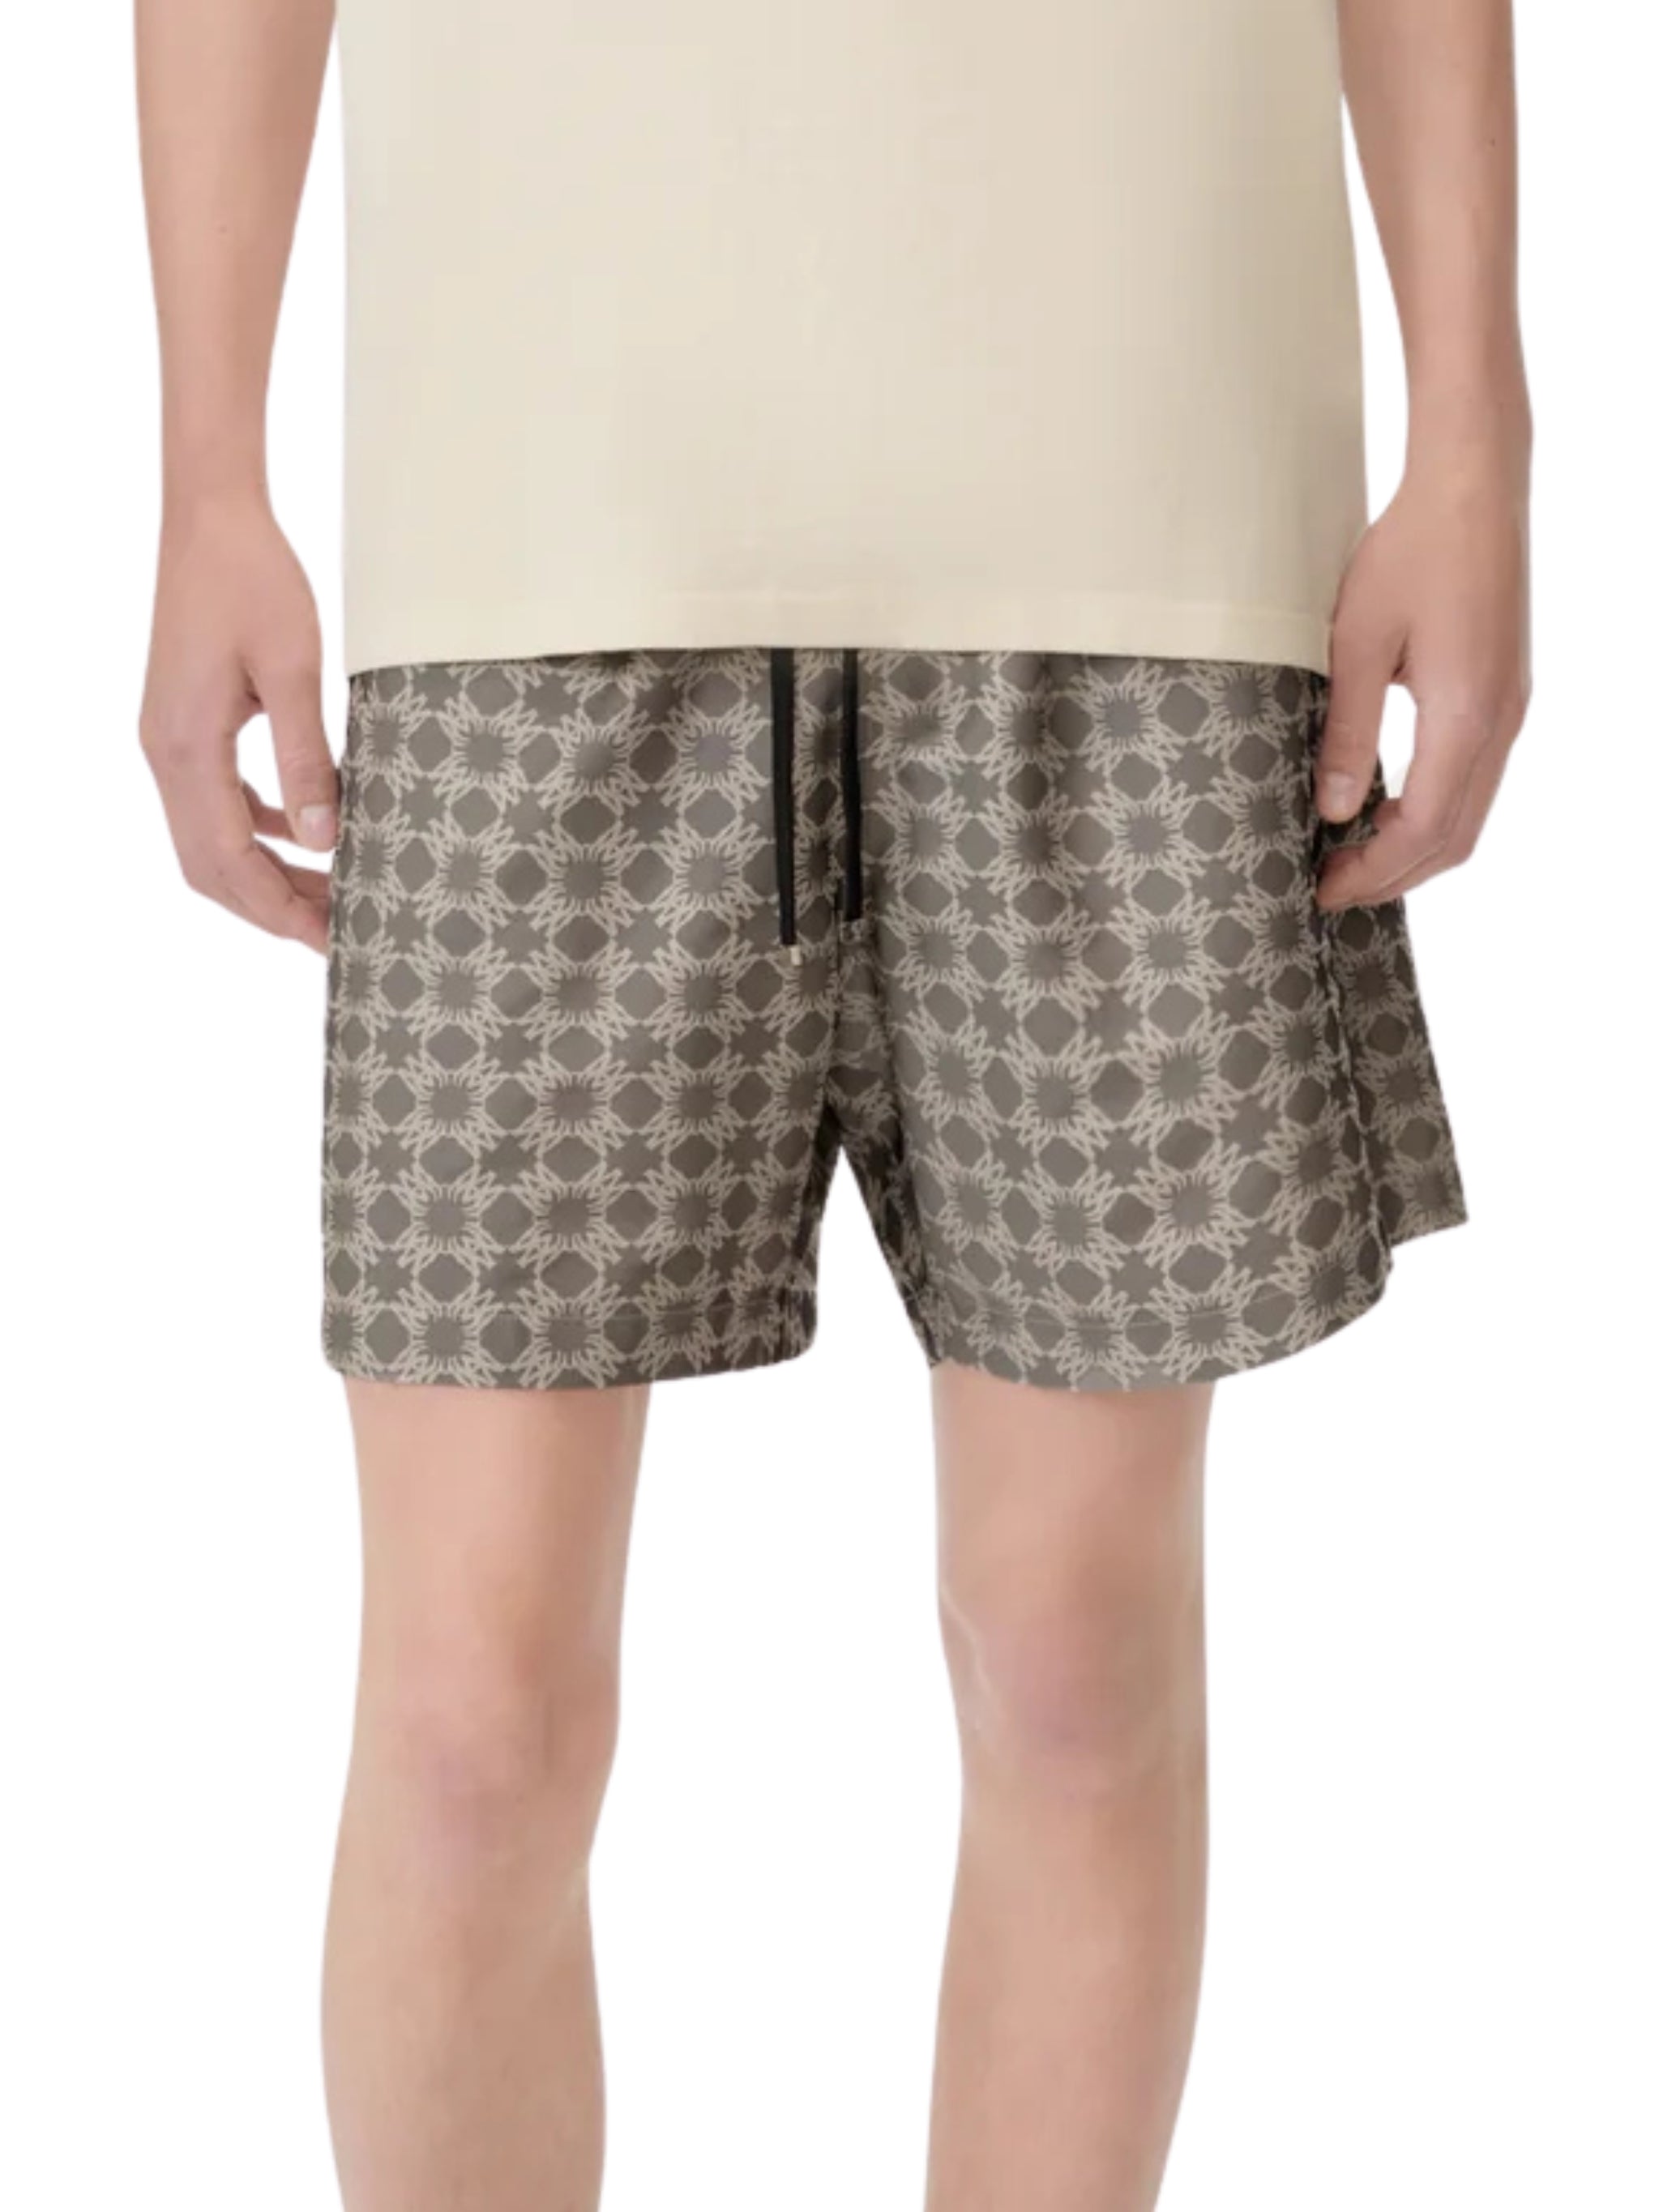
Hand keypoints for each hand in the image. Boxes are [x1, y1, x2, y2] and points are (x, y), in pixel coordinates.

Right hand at [140, 493, 335, 951]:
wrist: (210, 517)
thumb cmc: (254, 579)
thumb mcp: (293, 669)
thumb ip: (308, 757)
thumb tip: (324, 839)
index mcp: (187, 747)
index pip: (228, 861)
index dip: (278, 910)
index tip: (330, 940)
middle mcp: (166, 753)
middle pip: (211, 866)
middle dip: (271, 907)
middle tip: (337, 933)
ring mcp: (169, 741)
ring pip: (211, 839)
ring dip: (266, 873)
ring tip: (330, 893)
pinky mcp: (185, 725)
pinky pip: (216, 800)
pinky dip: (256, 831)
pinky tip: (301, 834)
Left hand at [1315, 445, 1530, 909]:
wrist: (1473, 486)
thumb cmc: (1411, 550)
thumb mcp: (1357, 642)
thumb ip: (1348, 731)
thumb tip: (1336, 809)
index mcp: (1465, 715)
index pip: (1424, 831)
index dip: (1373, 873)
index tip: (1323, 889)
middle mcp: (1500, 722)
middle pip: (1455, 838)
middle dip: (1393, 876)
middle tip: (1331, 887)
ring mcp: (1509, 709)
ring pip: (1469, 814)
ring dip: (1412, 848)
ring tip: (1349, 855)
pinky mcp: (1504, 693)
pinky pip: (1473, 779)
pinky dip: (1431, 812)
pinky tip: (1385, 806)